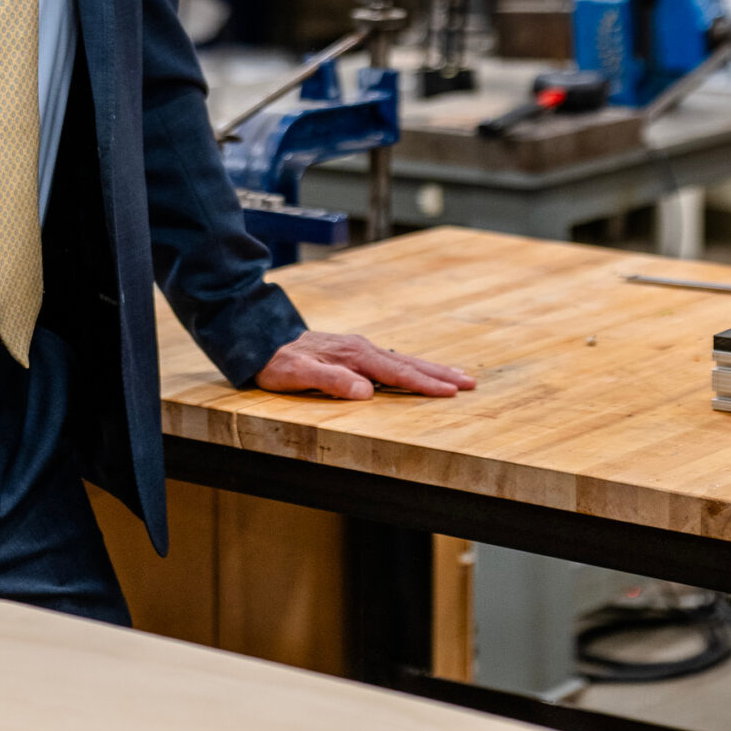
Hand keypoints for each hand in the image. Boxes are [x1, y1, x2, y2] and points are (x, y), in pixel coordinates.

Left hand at [254, 330, 476, 400]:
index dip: (426, 384)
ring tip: (455, 376)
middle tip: (470, 382)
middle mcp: (361, 349)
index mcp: (355, 356)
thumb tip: (366, 392)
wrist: (260, 339)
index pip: (398, 374)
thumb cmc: (277, 361)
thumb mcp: (298, 374)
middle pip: (408, 364)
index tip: (452, 392)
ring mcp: (357, 348)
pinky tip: (415, 370)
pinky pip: (390, 360)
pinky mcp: (351, 351)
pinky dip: (410, 366)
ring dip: (430, 368)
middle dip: (440, 374)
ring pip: (402, 360)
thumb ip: (332, 381)